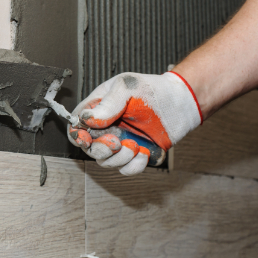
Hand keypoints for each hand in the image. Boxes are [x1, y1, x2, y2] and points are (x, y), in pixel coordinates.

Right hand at [67, 72, 202, 174]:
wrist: (181, 102)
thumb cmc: (152, 90)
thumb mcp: (127, 88)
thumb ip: (107, 104)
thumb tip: (86, 119)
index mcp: (96, 110)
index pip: (75, 126)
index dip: (77, 135)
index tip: (87, 138)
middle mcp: (105, 128)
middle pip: (88, 148)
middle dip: (101, 149)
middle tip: (116, 142)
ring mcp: (119, 143)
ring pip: (106, 162)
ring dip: (119, 159)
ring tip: (135, 146)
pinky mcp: (135, 155)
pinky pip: (126, 169)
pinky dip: (133, 166)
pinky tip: (144, 153)